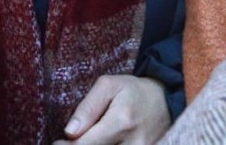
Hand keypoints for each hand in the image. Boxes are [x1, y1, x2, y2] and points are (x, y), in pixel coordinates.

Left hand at [53, 75, 169, 144]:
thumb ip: (87, 107)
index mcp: (122, 122)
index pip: (86, 144)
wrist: (167, 101)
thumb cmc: (134, 91)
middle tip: (69, 142)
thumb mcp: (109, 86)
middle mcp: (134, 143)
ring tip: (90, 138)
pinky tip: (102, 142)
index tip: (58, 143)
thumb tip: (69, 132)